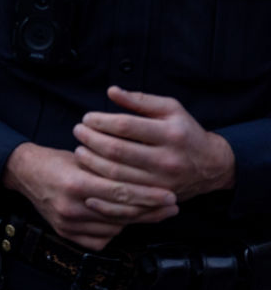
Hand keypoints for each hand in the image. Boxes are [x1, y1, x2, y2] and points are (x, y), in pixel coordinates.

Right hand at [3, 142, 177, 250]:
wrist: (26, 173)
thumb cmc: (58, 161)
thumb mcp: (84, 157)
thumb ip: (111, 170)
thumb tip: (147, 181)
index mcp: (76, 183)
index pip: (121, 193)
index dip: (149, 196)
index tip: (171, 196)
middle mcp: (71, 207)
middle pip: (121, 213)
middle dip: (150, 210)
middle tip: (172, 206)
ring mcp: (67, 224)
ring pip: (114, 228)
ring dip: (135, 220)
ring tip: (153, 212)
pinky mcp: (65, 234)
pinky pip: (100, 240)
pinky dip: (114, 231)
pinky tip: (122, 221)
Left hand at [73, 86, 235, 204]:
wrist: (213, 166)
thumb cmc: (185, 132)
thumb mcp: (170, 109)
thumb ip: (140, 100)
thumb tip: (111, 91)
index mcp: (170, 134)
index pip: (125, 126)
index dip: (100, 121)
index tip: (86, 118)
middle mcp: (167, 159)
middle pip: (117, 151)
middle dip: (91, 140)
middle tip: (77, 132)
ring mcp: (161, 182)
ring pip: (115, 175)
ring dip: (91, 162)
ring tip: (79, 150)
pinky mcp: (156, 199)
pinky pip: (121, 195)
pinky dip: (101, 185)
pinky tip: (88, 175)